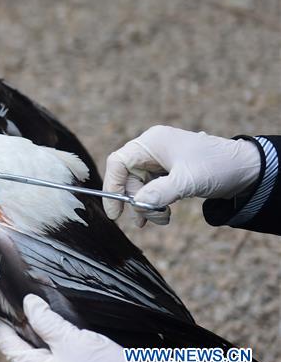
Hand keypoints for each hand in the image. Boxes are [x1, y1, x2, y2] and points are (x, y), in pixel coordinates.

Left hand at [0, 295, 151, 361]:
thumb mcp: (72, 341)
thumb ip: (46, 322)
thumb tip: (28, 303)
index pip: (7, 342)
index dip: (4, 318)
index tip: (6, 296)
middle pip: (22, 341)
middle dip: (25, 317)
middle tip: (28, 292)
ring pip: (40, 342)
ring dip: (42, 322)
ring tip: (45, 299)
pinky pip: (57, 347)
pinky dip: (57, 331)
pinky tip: (62, 315)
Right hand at [103, 125, 260, 225]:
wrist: (247, 170)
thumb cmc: (218, 166)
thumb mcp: (187, 181)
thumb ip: (160, 192)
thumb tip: (137, 204)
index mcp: (151, 143)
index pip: (118, 163)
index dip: (113, 186)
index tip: (115, 211)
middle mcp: (152, 150)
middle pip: (129, 178)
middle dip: (138, 201)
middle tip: (150, 218)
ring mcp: (160, 161)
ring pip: (141, 187)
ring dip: (148, 205)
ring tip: (163, 218)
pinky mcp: (169, 172)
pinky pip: (152, 189)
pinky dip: (155, 203)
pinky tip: (164, 214)